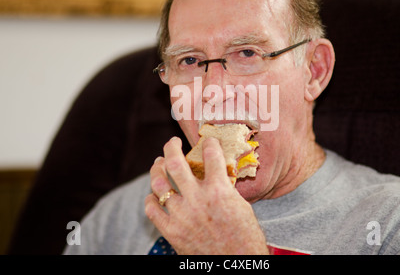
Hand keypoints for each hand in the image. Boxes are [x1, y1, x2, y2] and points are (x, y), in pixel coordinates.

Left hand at [144, 136, 268, 254]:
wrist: (236, 264)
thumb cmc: (245, 237)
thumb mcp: (241, 205)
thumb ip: (225, 187)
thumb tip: (218, 172)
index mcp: (219, 190)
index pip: (211, 155)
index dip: (209, 143)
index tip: (208, 140)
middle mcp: (197, 199)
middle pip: (174, 163)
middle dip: (171, 147)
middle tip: (172, 142)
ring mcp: (181, 215)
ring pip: (159, 183)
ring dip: (156, 169)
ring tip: (158, 163)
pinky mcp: (171, 231)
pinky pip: (151, 209)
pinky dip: (151, 199)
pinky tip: (154, 195)